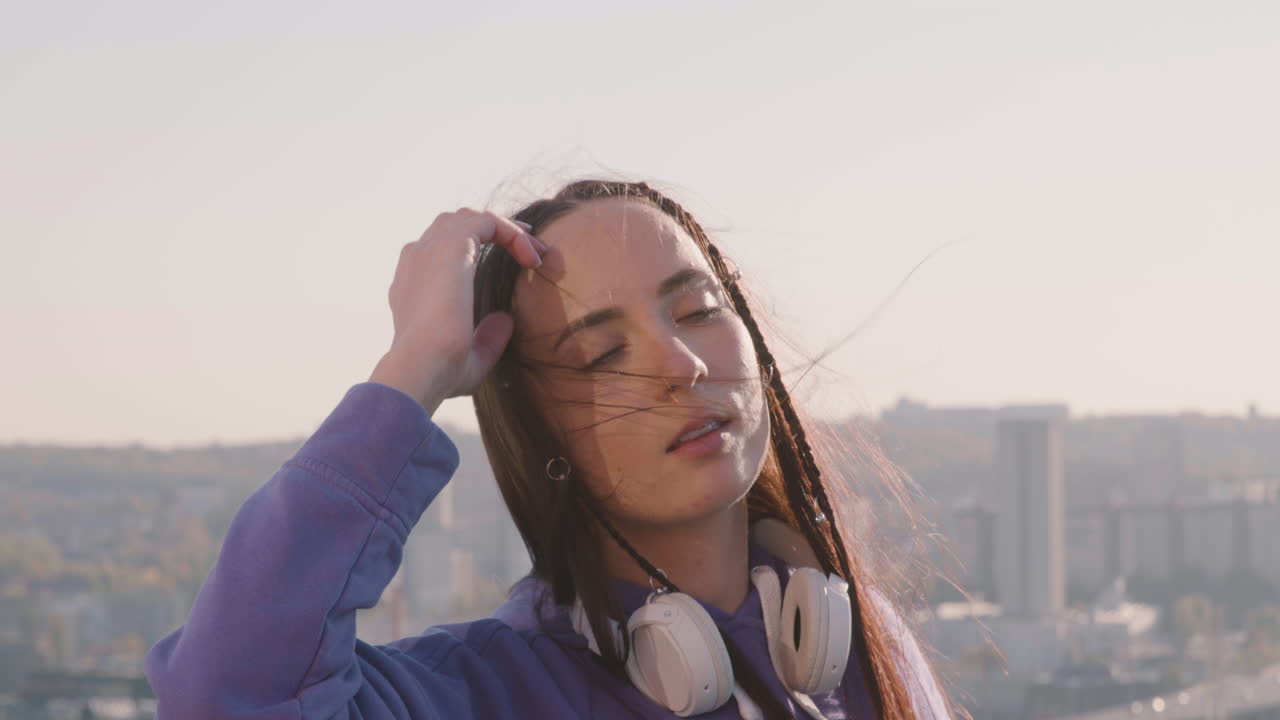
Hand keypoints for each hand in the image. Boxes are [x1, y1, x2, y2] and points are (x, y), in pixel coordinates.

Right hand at [369, 208, 545, 413]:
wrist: (421, 366)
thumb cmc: (438, 373)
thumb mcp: (469, 359)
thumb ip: (487, 338)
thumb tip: (506, 320)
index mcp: (412, 285)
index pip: (440, 253)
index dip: (476, 251)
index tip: (510, 265)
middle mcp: (416, 261)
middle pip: (453, 226)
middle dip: (491, 232)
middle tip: (526, 250)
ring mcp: (430, 248)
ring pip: (471, 218)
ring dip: (506, 230)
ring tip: (534, 252)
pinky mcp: (451, 244)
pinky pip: (488, 222)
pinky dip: (513, 233)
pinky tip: (531, 258)